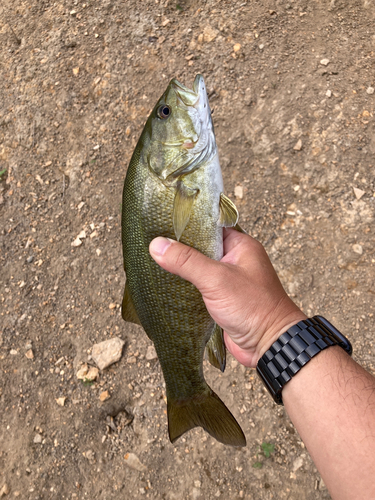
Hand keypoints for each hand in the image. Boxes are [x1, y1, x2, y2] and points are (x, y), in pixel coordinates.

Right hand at [149, 228, 305, 366]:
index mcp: (241, 246)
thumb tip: (157, 245)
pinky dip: (187, 286)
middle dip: (180, 248)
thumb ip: (186, 261)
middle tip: (152, 242)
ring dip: (182, 269)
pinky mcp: (222, 298)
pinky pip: (200, 286)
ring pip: (200, 268)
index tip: (161, 223)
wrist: (269, 345)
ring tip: (154, 261)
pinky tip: (168, 284)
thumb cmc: (253, 307)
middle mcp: (236, 260)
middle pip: (201, 247)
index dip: (186, 225)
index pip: (209, 227)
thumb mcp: (216, 279)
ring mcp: (229, 280)